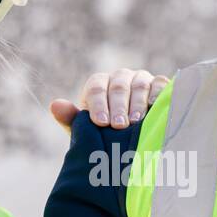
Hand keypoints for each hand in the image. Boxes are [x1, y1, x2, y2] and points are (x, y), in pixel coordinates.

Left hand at [49, 68, 168, 132]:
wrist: (131, 139)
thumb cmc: (106, 135)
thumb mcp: (88, 131)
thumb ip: (72, 120)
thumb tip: (55, 106)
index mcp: (99, 84)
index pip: (96, 89)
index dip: (98, 104)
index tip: (100, 123)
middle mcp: (120, 78)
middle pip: (118, 87)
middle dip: (118, 106)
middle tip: (119, 126)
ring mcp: (141, 79)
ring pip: (140, 84)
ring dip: (138, 103)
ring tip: (137, 122)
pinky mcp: (159, 84)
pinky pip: (161, 85)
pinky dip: (160, 95)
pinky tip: (157, 109)